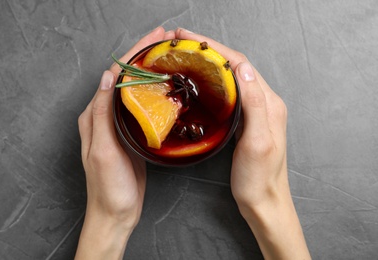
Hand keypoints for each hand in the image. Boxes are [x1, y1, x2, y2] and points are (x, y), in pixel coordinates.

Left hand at [75, 27, 175, 259]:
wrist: (116, 212)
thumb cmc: (108, 187)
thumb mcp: (102, 151)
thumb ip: (101, 115)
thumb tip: (107, 78)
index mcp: (94, 115)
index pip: (114, 74)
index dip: (133, 53)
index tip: (153, 38)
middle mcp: (104, 115)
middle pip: (125, 77)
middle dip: (143, 55)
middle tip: (164, 40)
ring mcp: (118, 124)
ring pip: (134, 89)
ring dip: (149, 70)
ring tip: (167, 56)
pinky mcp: (131, 134)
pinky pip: (141, 106)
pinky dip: (153, 91)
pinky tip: (165, 88)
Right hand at [176, 28, 310, 259]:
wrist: (264, 202)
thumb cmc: (259, 178)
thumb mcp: (258, 142)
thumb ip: (254, 103)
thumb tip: (242, 68)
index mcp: (268, 103)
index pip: (240, 64)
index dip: (214, 48)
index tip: (189, 38)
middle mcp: (265, 102)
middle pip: (235, 66)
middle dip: (209, 49)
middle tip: (182, 41)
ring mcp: (256, 111)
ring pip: (232, 77)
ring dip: (210, 62)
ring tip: (188, 54)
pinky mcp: (247, 121)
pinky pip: (230, 92)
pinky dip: (214, 80)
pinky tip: (201, 81)